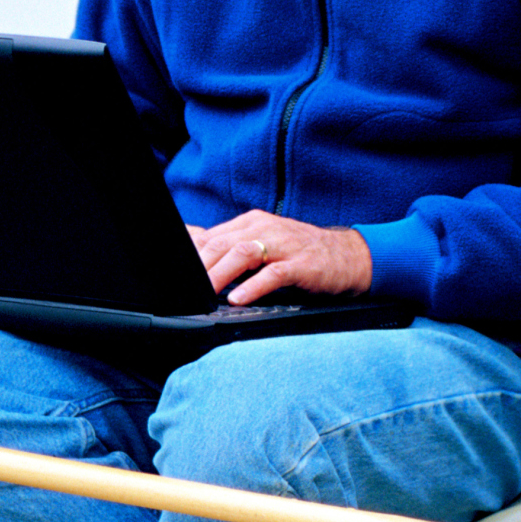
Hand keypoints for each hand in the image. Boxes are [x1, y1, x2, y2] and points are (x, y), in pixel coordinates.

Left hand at [190, 211, 372, 304]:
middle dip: (199, 266)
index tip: (172, 274)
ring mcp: (283, 244)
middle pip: (222, 243)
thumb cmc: (299, 252)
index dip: (189, 256)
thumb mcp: (261, 242)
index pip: (211, 236)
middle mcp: (264, 228)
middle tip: (184, 286)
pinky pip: (273, 273)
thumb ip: (228, 245)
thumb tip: (190, 243)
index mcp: (250, 223)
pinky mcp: (301, 264)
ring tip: (206, 292)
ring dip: (220, 274)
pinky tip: (238, 299)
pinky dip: (253, 286)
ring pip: (243, 254)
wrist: (348, 256)